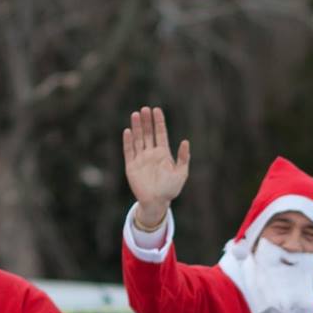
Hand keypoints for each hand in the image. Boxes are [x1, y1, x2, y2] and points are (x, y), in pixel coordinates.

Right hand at [122, 106, 189, 230]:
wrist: (157, 202)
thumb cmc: (170, 189)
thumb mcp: (181, 173)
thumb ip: (183, 158)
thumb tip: (185, 141)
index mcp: (163, 153)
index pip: (160, 133)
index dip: (158, 122)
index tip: (156, 110)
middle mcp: (151, 154)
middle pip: (148, 133)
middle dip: (146, 122)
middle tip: (145, 109)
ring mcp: (141, 159)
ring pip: (138, 139)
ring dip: (136, 127)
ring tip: (135, 114)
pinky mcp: (131, 166)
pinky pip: (129, 151)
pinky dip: (128, 142)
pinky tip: (127, 131)